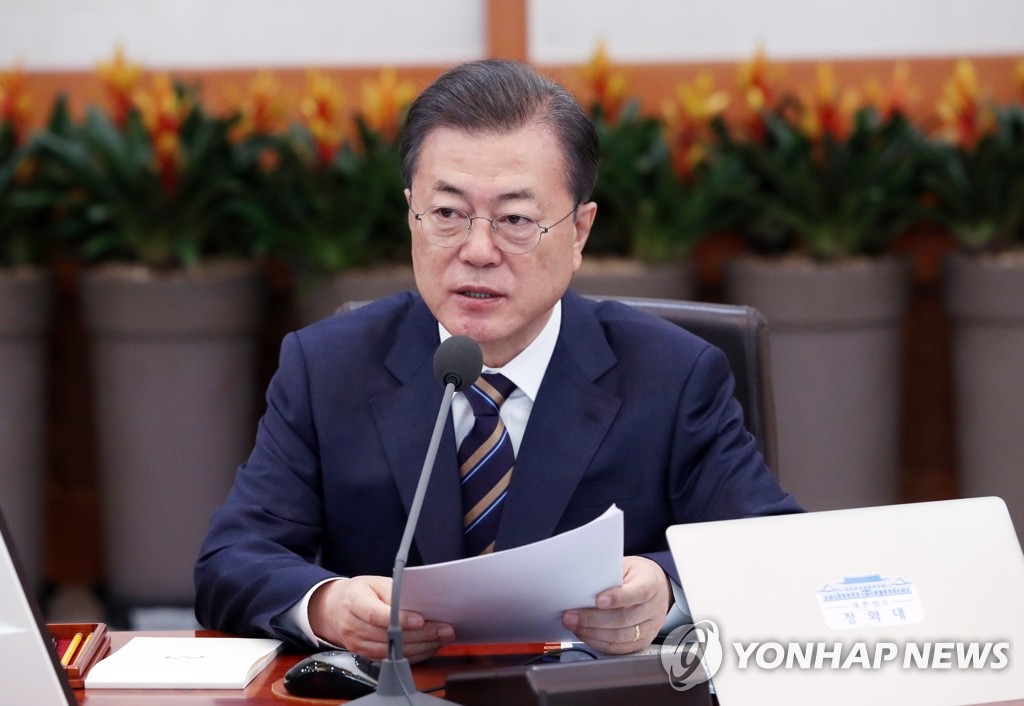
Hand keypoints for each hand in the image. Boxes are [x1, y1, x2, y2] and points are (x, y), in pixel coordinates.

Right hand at [308, 576, 454, 662]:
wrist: (336, 609)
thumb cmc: (360, 592)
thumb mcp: (375, 582)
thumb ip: (395, 592)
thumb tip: (420, 602)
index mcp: (354, 602)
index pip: (377, 615)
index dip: (400, 619)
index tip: (421, 620)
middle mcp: (353, 626)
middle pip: (388, 635)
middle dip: (420, 634)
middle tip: (444, 629)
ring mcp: (357, 644)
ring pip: (391, 651)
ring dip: (420, 646)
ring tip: (441, 638)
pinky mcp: (365, 656)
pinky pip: (391, 659)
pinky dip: (412, 654)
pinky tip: (428, 647)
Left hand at [561, 555, 671, 652]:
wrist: (657, 587)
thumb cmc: (637, 575)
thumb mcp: (626, 565)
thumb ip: (609, 574)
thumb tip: (582, 584)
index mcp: (651, 583)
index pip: (637, 592)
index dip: (617, 598)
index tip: (598, 600)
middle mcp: (654, 608)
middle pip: (624, 618)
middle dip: (593, 619)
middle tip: (571, 616)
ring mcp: (650, 627)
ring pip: (620, 637)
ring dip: (592, 633)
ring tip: (574, 626)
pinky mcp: (642, 642)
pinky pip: (619, 648)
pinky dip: (599, 643)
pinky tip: (585, 634)